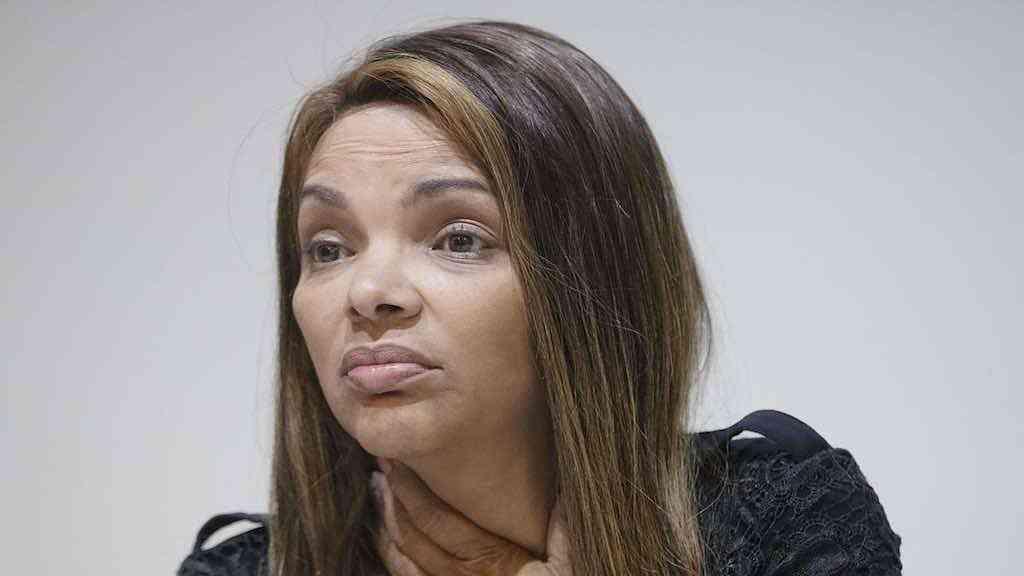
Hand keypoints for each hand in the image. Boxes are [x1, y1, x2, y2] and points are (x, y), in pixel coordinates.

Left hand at [369, 459, 572, 575]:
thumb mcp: (566, 564)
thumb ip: (560, 530)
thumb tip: (559, 495)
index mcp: (488, 560)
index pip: (437, 518)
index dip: (412, 488)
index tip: (400, 460)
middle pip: (413, 534)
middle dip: (394, 497)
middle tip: (382, 465)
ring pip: (403, 559)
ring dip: (387, 523)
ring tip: (378, 492)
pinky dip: (392, 555)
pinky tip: (386, 536)